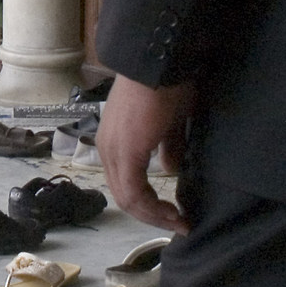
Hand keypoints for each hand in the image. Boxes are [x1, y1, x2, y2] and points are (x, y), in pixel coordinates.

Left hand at [98, 74, 195, 233]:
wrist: (159, 63)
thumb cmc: (166, 86)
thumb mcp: (169, 123)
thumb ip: (167, 148)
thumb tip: (171, 170)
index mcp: (114, 142)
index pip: (125, 183)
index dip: (149, 204)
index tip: (175, 214)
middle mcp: (107, 149)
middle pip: (124, 195)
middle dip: (152, 215)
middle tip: (178, 223)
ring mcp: (112, 150)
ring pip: (127, 197)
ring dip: (154, 215)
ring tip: (178, 221)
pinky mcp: (125, 151)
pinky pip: (133, 192)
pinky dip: (152, 208)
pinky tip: (173, 212)